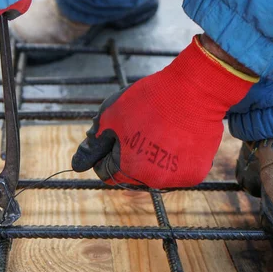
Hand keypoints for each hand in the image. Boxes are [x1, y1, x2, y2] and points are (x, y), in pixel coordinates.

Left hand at [71, 35, 256, 188]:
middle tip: (143, 129)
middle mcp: (151, 181)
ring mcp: (175, 180)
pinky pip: (177, 170)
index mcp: (126, 168)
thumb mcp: (110, 116)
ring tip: (162, 131)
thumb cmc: (150, 100)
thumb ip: (93, 144)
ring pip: (155, 174)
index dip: (106, 151)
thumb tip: (78, 165)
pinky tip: (178, 137)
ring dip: (153, 158)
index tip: (118, 134)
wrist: (195, 90)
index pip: (105, 172)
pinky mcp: (194, 174)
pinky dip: (176, 158)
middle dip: (130, 156)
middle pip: (130, 175)